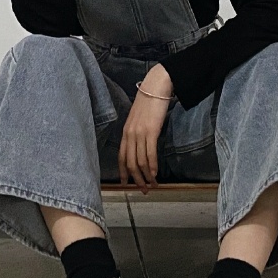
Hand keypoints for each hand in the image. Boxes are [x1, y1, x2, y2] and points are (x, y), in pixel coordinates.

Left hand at [118, 64, 173, 193]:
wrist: (155, 87)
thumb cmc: (149, 102)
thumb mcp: (138, 119)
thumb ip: (136, 132)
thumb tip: (141, 146)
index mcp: (125, 132)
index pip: (122, 157)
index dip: (123, 173)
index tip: (125, 184)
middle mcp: (130, 135)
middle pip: (130, 163)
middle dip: (136, 179)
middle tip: (143, 190)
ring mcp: (139, 133)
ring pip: (140, 161)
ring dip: (146, 176)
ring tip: (152, 186)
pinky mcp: (151, 131)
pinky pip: (150, 154)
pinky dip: (152, 167)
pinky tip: (155, 174)